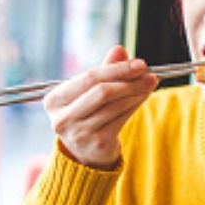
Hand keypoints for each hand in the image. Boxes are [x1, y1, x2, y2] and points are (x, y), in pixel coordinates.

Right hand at [43, 44, 158, 168]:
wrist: (85, 154)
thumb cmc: (86, 115)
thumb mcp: (88, 92)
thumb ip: (103, 71)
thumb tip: (119, 49)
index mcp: (54, 101)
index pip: (88, 78)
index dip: (115, 69)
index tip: (138, 63)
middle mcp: (62, 118)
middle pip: (101, 91)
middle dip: (127, 80)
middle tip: (147, 73)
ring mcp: (79, 133)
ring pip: (114, 105)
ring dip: (136, 91)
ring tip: (150, 82)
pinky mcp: (97, 144)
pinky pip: (122, 118)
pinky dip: (135, 104)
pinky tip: (144, 95)